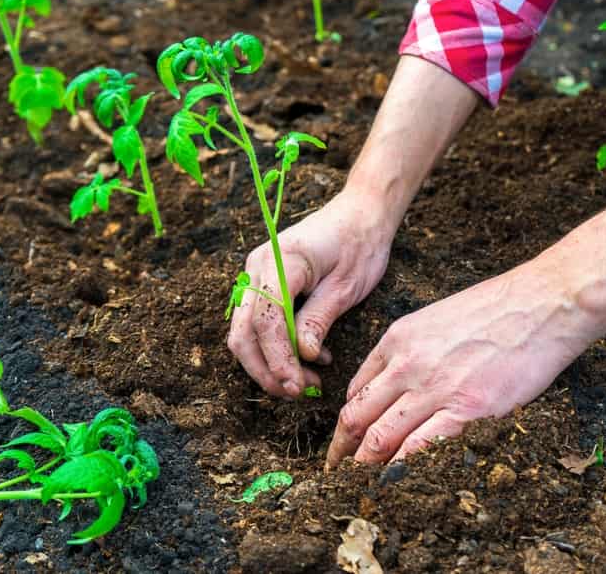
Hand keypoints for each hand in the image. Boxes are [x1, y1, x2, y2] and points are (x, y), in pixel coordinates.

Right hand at [227, 191, 394, 397]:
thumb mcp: (347, 286)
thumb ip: (320, 319)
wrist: (361, 214)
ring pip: (245, 331)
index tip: (297, 385)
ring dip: (269, 362)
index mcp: (281, 261)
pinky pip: (257, 322)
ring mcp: (256, 273)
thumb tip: (303, 356)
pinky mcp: (263, 282)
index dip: (278, 359)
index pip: (266, 321)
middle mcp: (258, 266)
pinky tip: (307, 357)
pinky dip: (274, 346)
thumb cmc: (360, 245)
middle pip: (243, 332)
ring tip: (305, 381)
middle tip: (298, 392)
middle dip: (266, 369)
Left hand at [324, 181, 605, 466]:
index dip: (346, 423)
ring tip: (358, 489)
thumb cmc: (497, 310)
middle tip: (336, 475)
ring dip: (365, 467)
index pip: (356, 390)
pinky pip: (420, 447)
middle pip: (358, 417)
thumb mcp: (437, 318)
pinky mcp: (467, 409)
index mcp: (398, 339)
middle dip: (342, 451)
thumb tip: (392, 382)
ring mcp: (435, 387)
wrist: (543, 304)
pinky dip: (401, 470)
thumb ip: (410, 349)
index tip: (344, 442)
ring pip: (381, 436)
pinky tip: (395, 486)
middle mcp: (407, 363)